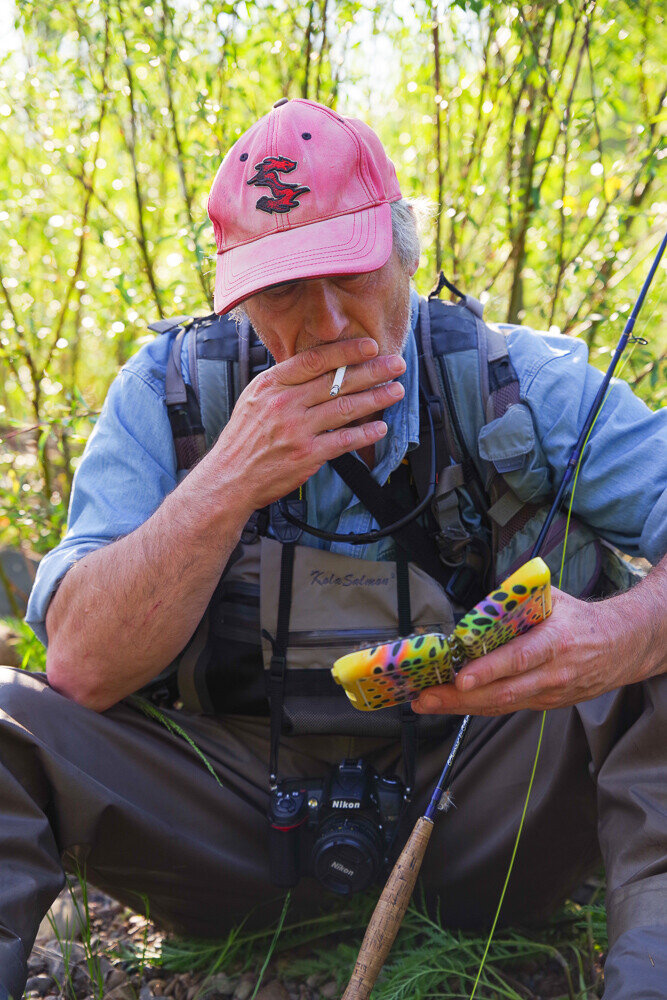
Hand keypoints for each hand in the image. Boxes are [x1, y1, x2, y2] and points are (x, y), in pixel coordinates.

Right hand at [209, 338, 405, 511]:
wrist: (229, 478)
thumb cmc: (243, 438)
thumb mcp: (254, 399)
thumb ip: (284, 382)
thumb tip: (316, 366)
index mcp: (271, 384)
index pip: (315, 360)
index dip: (346, 351)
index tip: (370, 346)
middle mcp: (284, 404)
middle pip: (337, 381)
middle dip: (372, 371)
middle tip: (396, 365)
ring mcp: (296, 430)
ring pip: (345, 408)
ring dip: (376, 398)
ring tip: (396, 391)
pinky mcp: (306, 455)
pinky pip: (343, 441)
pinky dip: (365, 434)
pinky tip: (381, 427)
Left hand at [412, 587, 644, 715]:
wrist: (621, 646)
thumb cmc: (580, 619)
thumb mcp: (553, 599)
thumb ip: (516, 600)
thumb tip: (480, 607)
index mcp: (555, 642)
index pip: (519, 659)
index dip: (489, 670)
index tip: (461, 677)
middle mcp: (553, 673)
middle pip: (503, 692)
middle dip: (460, 697)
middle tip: (425, 697)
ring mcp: (549, 693)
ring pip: (501, 705)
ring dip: (460, 707)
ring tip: (427, 702)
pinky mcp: (544, 704)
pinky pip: (507, 707)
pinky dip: (477, 707)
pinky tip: (451, 704)